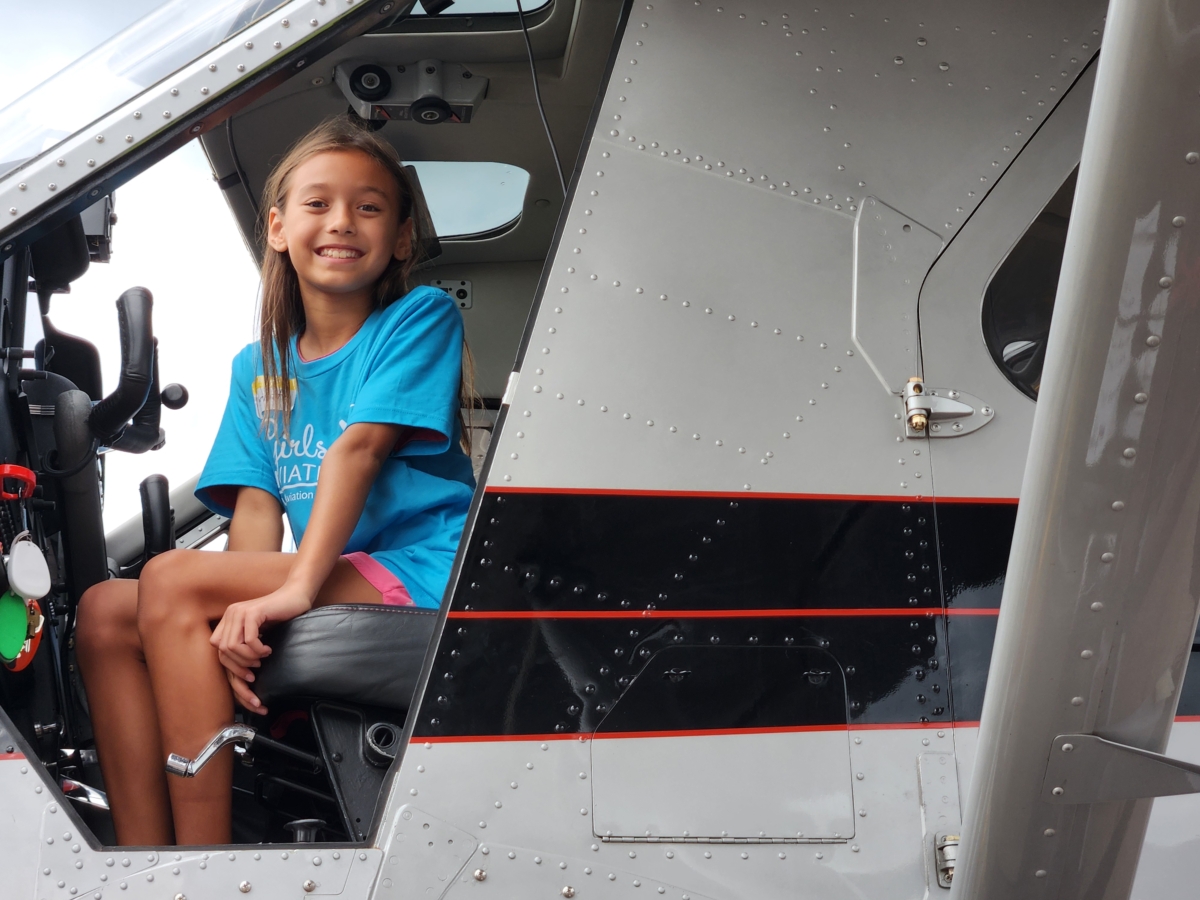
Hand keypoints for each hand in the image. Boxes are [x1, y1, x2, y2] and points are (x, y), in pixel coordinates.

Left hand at [210, 583, 314, 711]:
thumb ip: (243, 644)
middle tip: (257, 668)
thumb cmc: (280, 617)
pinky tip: (269, 649)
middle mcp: (230, 614)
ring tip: (263, 657)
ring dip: (249, 657)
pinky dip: (258, 649)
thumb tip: (236, 672)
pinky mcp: (253, 612)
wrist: (297, 596)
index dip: (232, 667)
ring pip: (233, 646)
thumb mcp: (257, 632)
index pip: (218, 650)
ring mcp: (240, 611)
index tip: (249, 676)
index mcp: (228, 620)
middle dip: (240, 665)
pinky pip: (249, 640)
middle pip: (223, 651)